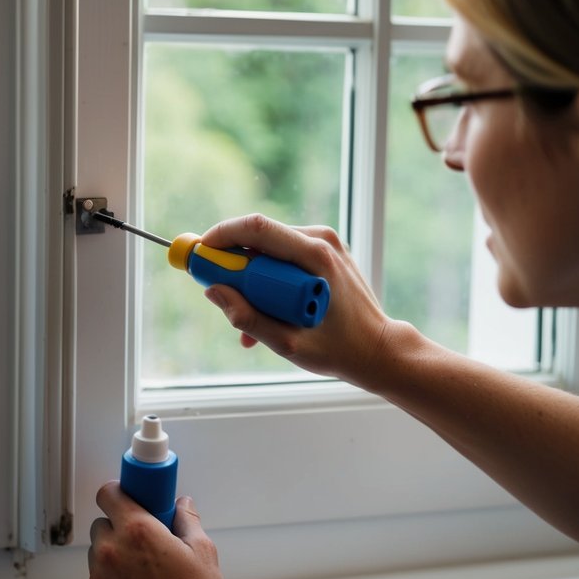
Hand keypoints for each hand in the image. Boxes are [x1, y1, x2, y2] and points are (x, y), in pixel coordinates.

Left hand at [89, 484, 244, 578]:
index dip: (118, 493)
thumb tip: (182, 505)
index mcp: (137, 531)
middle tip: (144, 542)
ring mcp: (99, 578)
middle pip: (102, 523)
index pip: (108, 493)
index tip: (129, 499)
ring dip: (113, 555)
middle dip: (120, 527)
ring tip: (142, 572)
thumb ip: (187, 520)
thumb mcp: (203, 553)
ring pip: (97, 553)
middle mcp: (112, 551)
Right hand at [199, 213, 406, 388]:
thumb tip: (213, 291)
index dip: (221, 236)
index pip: (257, 229)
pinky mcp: (323, 248)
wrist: (377, 349)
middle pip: (259, 236)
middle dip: (233, 262)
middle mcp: (321, 240)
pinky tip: (268, 309)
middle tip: (223, 291)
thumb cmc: (339, 349)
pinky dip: (266, 276)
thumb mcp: (288, 344)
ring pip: (267, 245)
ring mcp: (324, 242)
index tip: (200, 255)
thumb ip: (247, 318)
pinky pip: (281, 253)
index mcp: (316, 257)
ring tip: (254, 314)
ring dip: (250, 274)